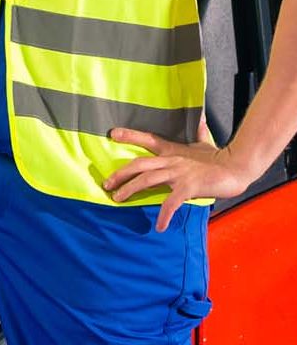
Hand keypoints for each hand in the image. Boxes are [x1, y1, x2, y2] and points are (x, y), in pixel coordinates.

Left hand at [102, 119, 256, 230]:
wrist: (238, 168)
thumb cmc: (220, 157)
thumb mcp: (206, 143)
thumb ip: (199, 132)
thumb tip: (200, 118)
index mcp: (173, 151)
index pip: (149, 139)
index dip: (130, 136)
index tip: (112, 134)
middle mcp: (172, 160)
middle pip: (139, 164)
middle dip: (120, 174)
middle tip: (107, 185)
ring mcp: (179, 173)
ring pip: (147, 180)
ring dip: (130, 190)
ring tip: (118, 199)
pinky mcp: (189, 186)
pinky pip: (172, 202)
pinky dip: (164, 214)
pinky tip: (160, 226)